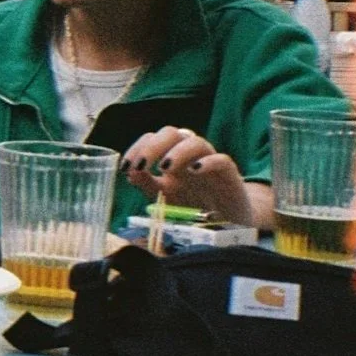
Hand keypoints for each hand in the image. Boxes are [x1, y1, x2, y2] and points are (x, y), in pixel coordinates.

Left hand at [120, 125, 255, 225]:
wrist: (227, 222)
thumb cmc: (194, 204)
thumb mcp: (165, 196)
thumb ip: (148, 184)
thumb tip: (129, 173)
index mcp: (171, 155)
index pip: (152, 138)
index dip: (138, 148)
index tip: (125, 167)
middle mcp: (189, 154)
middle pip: (172, 133)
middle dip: (154, 146)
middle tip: (141, 165)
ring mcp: (209, 162)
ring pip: (197, 142)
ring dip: (178, 151)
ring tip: (165, 168)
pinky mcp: (229, 175)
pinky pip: (222, 160)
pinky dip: (208, 162)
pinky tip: (195, 171)